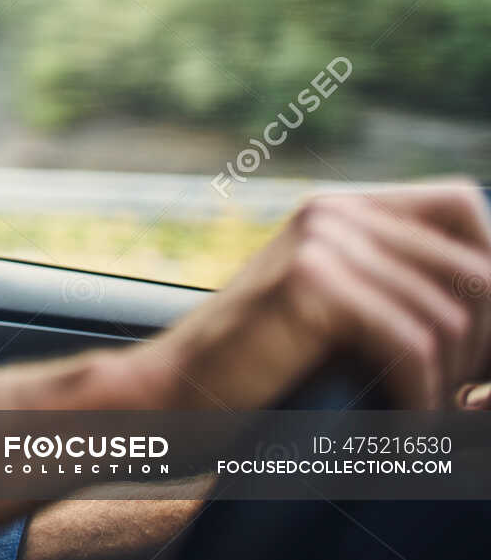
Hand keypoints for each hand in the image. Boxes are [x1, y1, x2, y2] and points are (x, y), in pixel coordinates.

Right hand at [132, 180, 490, 411]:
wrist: (172, 394)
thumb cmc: (262, 372)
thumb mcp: (340, 313)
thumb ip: (401, 290)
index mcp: (341, 207)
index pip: (465, 208)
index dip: (490, 273)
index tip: (472, 349)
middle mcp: (332, 210)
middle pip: (475, 269)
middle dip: (482, 347)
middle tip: (454, 397)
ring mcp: (320, 241)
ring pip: (450, 316)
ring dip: (448, 385)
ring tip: (418, 417)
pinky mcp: (310, 283)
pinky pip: (414, 345)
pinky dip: (419, 400)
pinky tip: (398, 425)